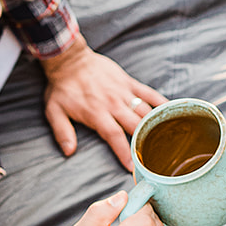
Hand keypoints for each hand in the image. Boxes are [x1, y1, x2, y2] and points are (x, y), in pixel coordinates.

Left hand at [39, 38, 166, 169]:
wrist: (70, 59)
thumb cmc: (62, 87)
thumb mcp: (54, 111)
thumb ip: (62, 132)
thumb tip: (69, 151)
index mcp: (96, 113)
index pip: (114, 135)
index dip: (124, 151)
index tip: (132, 167)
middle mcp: (113, 103)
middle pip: (135, 125)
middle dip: (145, 142)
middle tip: (154, 157)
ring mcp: (123, 92)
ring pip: (144, 111)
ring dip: (155, 125)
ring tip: (166, 140)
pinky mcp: (128, 82)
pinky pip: (149, 93)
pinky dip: (161, 102)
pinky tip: (171, 111)